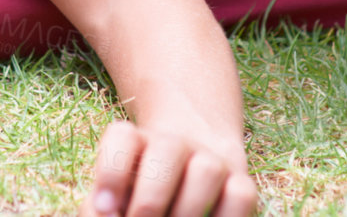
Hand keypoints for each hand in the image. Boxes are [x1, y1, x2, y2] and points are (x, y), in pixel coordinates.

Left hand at [79, 119, 255, 216]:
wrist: (188, 174)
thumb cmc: (139, 195)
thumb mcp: (116, 198)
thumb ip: (104, 208)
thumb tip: (108, 216)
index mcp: (136, 142)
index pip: (123, 137)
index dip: (112, 170)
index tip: (104, 208)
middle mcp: (174, 144)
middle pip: (167, 149)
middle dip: (151, 198)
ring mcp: (210, 160)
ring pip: (207, 170)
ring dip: (189, 210)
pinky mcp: (241, 181)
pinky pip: (242, 195)